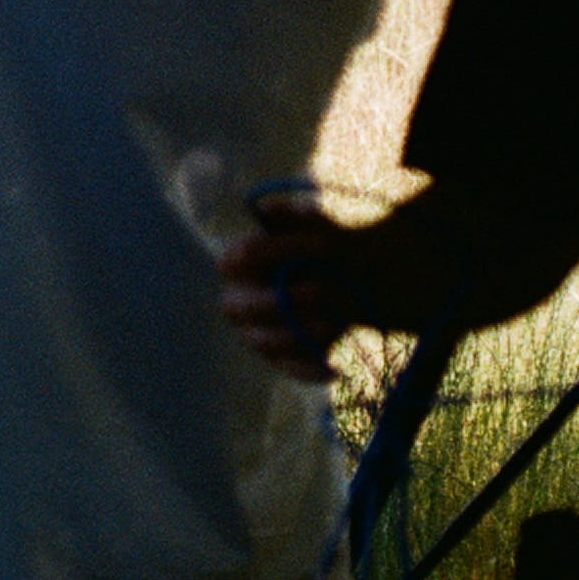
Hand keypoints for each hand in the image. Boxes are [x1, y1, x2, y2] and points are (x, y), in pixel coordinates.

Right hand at [218, 202, 351, 382]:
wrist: (343, 285)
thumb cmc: (318, 251)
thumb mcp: (312, 226)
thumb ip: (293, 215)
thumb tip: (266, 208)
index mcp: (235, 263)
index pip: (242, 256)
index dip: (279, 249)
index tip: (323, 244)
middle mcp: (235, 301)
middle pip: (243, 306)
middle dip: (280, 300)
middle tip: (319, 290)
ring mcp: (253, 334)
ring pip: (265, 341)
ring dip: (297, 334)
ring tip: (332, 323)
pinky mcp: (278, 359)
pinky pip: (289, 369)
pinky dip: (311, 371)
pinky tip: (335, 369)